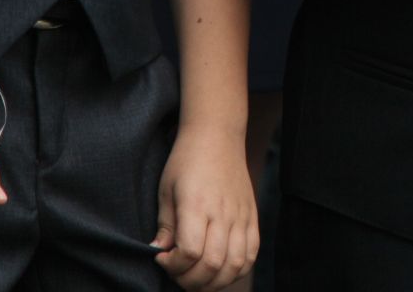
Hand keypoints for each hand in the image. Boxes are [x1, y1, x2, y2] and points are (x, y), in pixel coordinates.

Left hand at [152, 125, 259, 288]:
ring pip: (235, 265)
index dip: (173, 266)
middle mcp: (223, 213)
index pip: (190, 253)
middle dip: (190, 280)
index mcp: (197, 205)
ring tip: (198, 276)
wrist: (217, 136)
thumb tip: (160, 253)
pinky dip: (237, 270)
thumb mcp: (166, 190)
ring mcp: (241, 216)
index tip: (162, 258)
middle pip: (212, 265)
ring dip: (214, 282)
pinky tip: (220, 269)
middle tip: (177, 272)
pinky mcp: (252, 217)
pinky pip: (251, 254)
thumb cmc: (186, 161)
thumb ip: (165, 226)